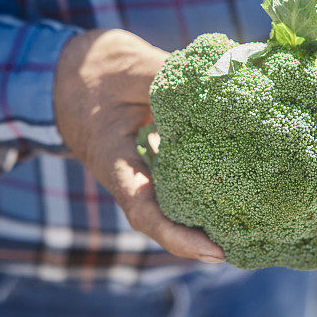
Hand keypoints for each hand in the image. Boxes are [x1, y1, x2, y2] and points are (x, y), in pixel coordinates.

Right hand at [54, 29, 224, 262]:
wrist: (70, 72)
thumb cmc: (98, 68)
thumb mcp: (131, 66)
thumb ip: (170, 79)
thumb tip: (218, 88)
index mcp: (112, 159)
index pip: (143, 210)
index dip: (176, 236)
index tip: (212, 251)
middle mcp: (127, 175)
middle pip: (163, 221)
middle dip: (200, 240)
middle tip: (245, 244)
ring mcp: (141, 170)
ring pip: (172, 205)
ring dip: (204, 217)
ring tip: (247, 226)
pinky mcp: (154, 159)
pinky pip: (179, 181)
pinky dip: (204, 187)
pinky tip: (237, 183)